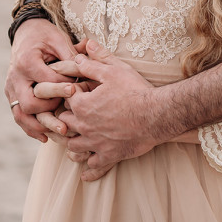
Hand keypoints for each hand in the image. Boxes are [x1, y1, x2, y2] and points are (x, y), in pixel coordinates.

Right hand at [4, 16, 77, 141]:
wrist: (25, 32)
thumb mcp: (58, 39)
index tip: (78, 91)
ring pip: (21, 114)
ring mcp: (11, 88)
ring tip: (61, 133)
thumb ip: (70, 55)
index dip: (64, 88)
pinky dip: (30, 128)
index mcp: (27, 62)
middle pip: (29, 103)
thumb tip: (86, 70)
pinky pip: (18, 116)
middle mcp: (15, 77)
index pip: (46, 82)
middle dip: (50, 110)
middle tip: (69, 113)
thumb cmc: (45, 35)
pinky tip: (46, 136)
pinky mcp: (11, 95)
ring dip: (40, 126)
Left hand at [55, 40, 162, 180]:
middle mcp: (84, 126)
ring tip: (73, 144)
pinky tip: (85, 172)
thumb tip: (82, 48)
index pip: (66, 100)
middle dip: (66, 120)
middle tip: (69, 118)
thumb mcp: (114, 70)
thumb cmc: (135, 90)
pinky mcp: (109, 156)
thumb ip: (95, 62)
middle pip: (65, 125)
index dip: (70, 95)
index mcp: (82, 105)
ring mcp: (95, 143)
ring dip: (72, 145)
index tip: (75, 93)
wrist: (156, 115)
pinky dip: (88, 170)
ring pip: (74, 147)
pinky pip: (93, 166)